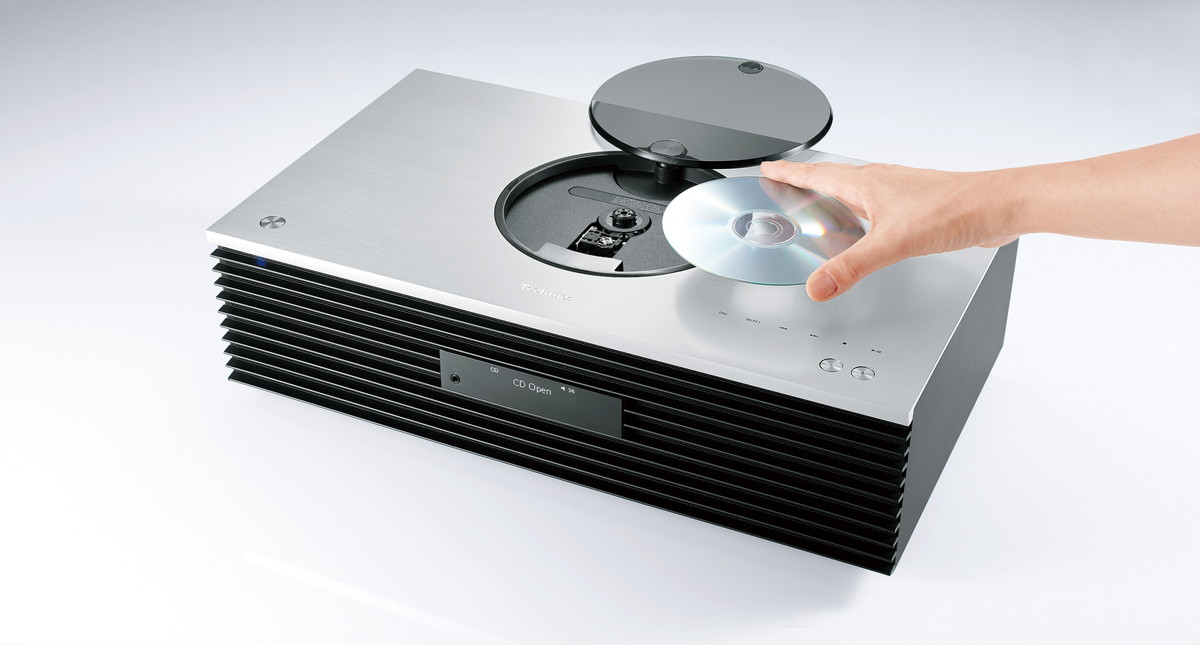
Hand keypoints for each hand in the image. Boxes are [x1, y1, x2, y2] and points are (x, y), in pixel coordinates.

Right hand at [760, 161, 1018, 300]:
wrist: (998, 206)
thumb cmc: (955, 209)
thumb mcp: (893, 243)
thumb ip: (852, 267)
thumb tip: (818, 286)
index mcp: (867, 183)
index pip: (816, 173)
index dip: (789, 172)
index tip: (769, 167)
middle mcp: (881, 183)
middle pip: (833, 178)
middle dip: (807, 180)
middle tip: (789, 183)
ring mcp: (900, 193)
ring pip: (856, 191)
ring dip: (835, 195)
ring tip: (821, 206)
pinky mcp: (917, 206)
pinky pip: (877, 205)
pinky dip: (862, 212)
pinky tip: (870, 228)